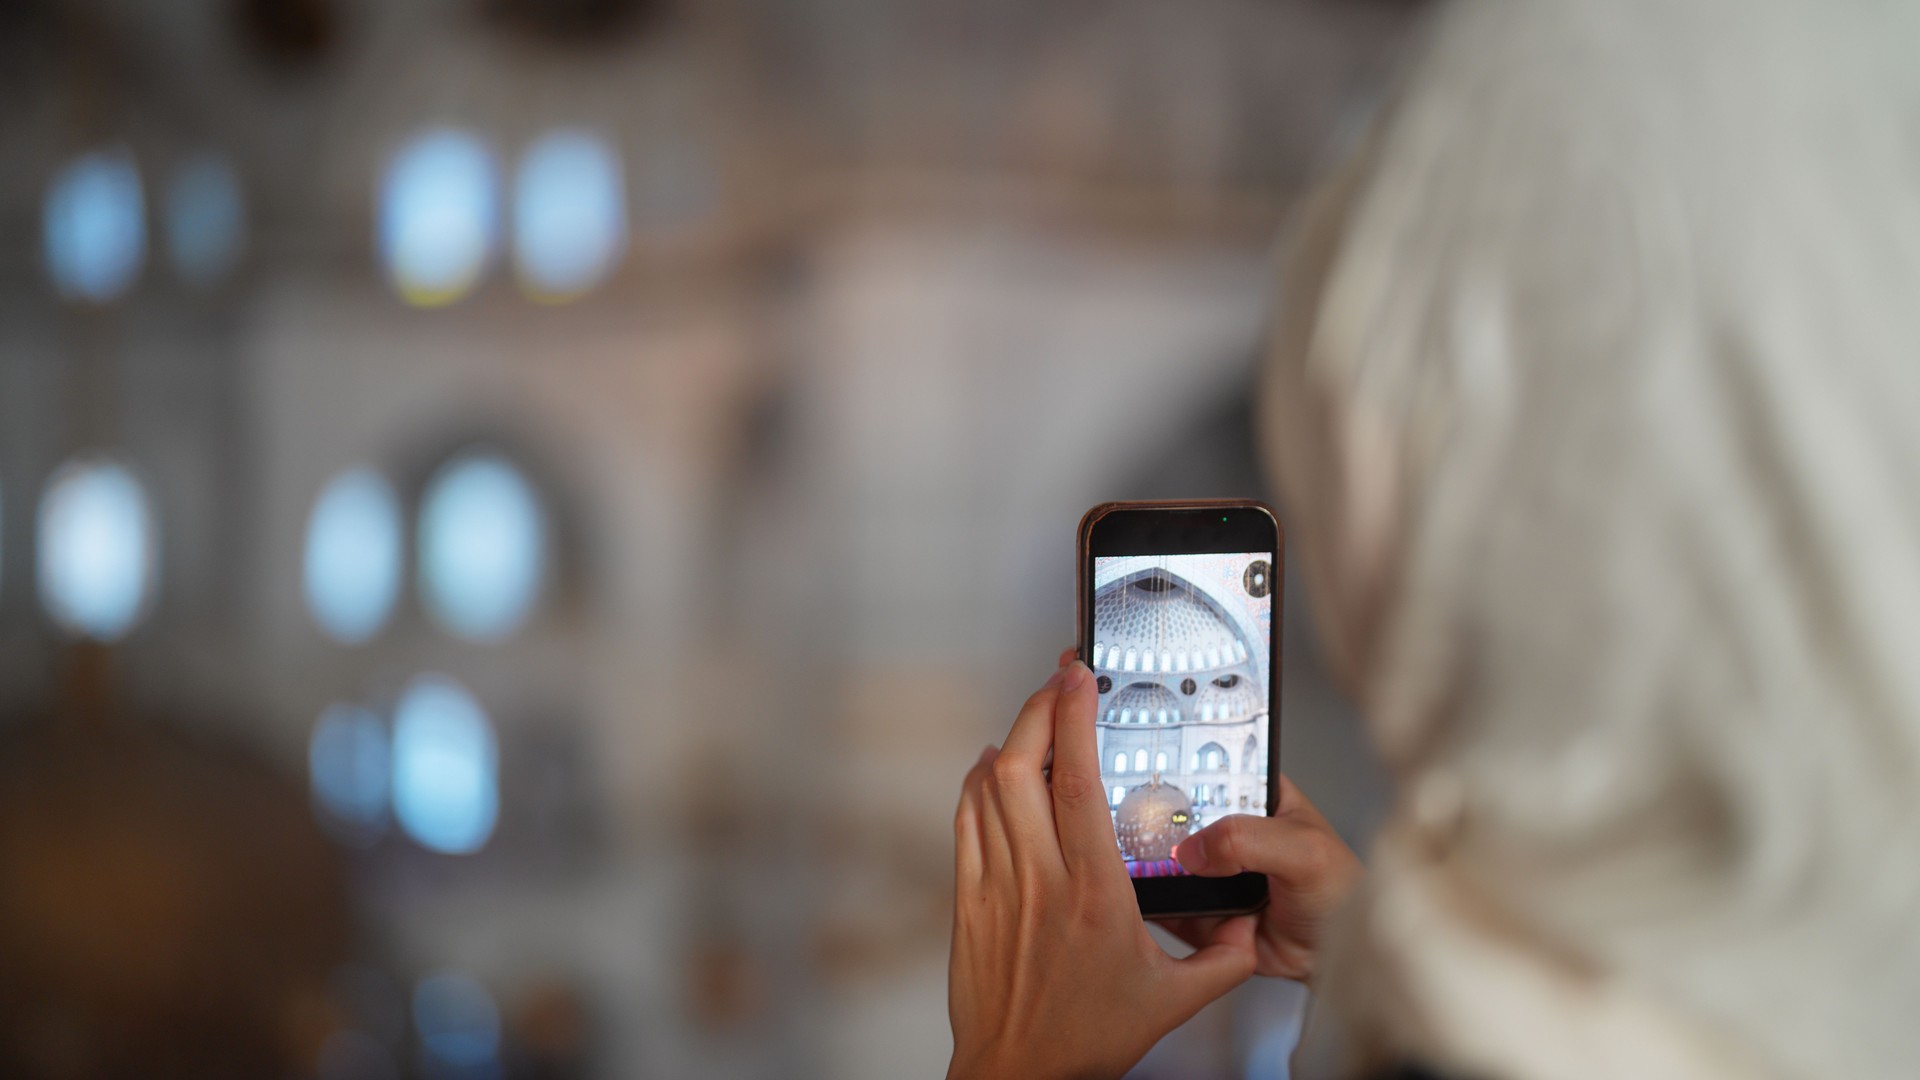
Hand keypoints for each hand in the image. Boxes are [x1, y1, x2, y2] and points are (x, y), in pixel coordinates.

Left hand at [948, 659, 1256, 1079]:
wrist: (1019, 1075)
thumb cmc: (1087, 1039)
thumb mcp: (1175, 1000)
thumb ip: (1223, 958)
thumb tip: (1249, 923)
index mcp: (1096, 895)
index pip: (1080, 784)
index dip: (1076, 719)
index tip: (1081, 678)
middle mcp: (1040, 881)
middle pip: (1022, 767)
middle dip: (1038, 709)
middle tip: (1059, 681)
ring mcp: (995, 887)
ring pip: (988, 787)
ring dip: (1011, 739)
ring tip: (1037, 715)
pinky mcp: (967, 900)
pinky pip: (966, 819)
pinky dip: (978, 781)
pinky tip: (995, 766)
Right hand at [1161, 774, 1362, 982]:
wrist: (1338, 958)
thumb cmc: (1342, 896)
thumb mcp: (1304, 852)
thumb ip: (1248, 839)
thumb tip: (1195, 848)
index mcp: (1262, 799)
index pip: (1214, 775)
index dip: (1183, 775)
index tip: (1151, 779)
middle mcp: (1237, 834)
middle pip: (1184, 820)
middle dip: (1163, 829)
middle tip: (1145, 834)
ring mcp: (1221, 874)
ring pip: (1174, 865)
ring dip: (1163, 871)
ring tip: (1154, 874)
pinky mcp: (1211, 910)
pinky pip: (1176, 906)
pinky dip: (1166, 907)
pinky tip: (1164, 905)